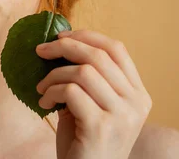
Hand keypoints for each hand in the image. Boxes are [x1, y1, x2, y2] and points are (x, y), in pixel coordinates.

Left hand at [35, 29, 151, 158]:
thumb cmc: (84, 141)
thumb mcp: (93, 104)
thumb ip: (89, 78)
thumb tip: (61, 42)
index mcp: (138, 94)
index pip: (117, 49)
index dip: (87, 36)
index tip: (61, 37)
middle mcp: (136, 103)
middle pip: (98, 55)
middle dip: (63, 47)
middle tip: (40, 51)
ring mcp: (122, 116)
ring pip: (83, 71)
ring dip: (53, 75)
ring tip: (42, 89)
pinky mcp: (101, 127)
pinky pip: (71, 91)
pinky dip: (51, 92)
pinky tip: (44, 104)